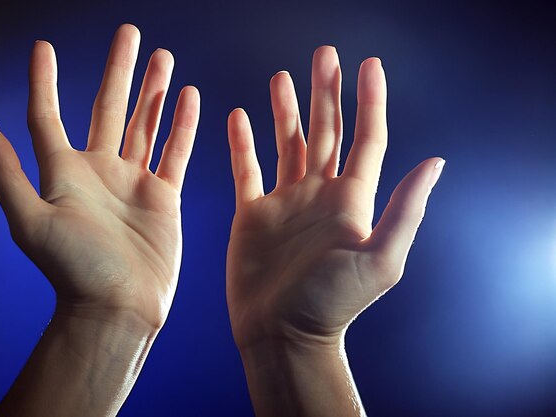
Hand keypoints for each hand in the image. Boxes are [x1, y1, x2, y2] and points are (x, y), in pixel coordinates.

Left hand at [0, 24, 199, 328]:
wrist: (117, 307)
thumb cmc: (72, 270)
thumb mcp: (31, 222)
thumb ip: (8, 174)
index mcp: (65, 173)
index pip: (48, 116)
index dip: (43, 81)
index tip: (43, 47)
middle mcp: (99, 171)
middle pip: (109, 107)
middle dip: (120, 69)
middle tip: (130, 32)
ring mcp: (134, 181)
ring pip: (145, 124)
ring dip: (154, 90)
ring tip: (163, 57)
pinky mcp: (163, 196)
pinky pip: (175, 153)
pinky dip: (183, 126)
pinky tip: (190, 98)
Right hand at [226, 46, 443, 350]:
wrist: (283, 333)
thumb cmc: (332, 303)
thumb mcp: (379, 259)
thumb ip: (404, 209)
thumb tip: (435, 162)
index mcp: (352, 200)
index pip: (366, 138)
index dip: (369, 100)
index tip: (367, 64)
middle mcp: (320, 194)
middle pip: (326, 131)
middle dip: (326, 92)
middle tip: (324, 54)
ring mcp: (286, 202)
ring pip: (287, 144)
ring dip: (285, 110)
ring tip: (281, 77)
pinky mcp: (254, 214)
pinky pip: (247, 170)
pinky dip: (242, 143)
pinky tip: (238, 116)